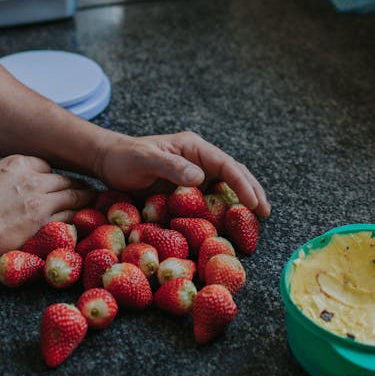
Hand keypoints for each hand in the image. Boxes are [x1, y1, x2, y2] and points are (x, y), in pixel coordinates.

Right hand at [0, 155, 90, 263]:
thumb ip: (6, 176)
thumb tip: (12, 183)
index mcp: (17, 163)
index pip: (47, 165)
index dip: (53, 175)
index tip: (58, 181)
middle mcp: (33, 179)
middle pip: (65, 179)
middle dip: (77, 185)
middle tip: (88, 190)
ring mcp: (41, 202)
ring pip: (74, 196)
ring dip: (85, 200)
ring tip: (92, 203)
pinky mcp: (43, 225)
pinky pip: (69, 218)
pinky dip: (78, 218)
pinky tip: (83, 221)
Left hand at [95, 131, 269, 216]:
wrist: (108, 162)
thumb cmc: (125, 157)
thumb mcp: (145, 159)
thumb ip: (172, 167)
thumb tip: (200, 179)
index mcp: (194, 148)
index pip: (226, 164)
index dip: (242, 184)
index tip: (253, 203)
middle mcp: (199, 161)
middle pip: (234, 174)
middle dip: (252, 192)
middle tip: (266, 213)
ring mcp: (195, 176)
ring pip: (227, 188)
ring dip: (242, 202)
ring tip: (257, 222)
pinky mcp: (188, 191)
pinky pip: (211, 201)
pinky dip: (224, 212)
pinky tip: (232, 226)